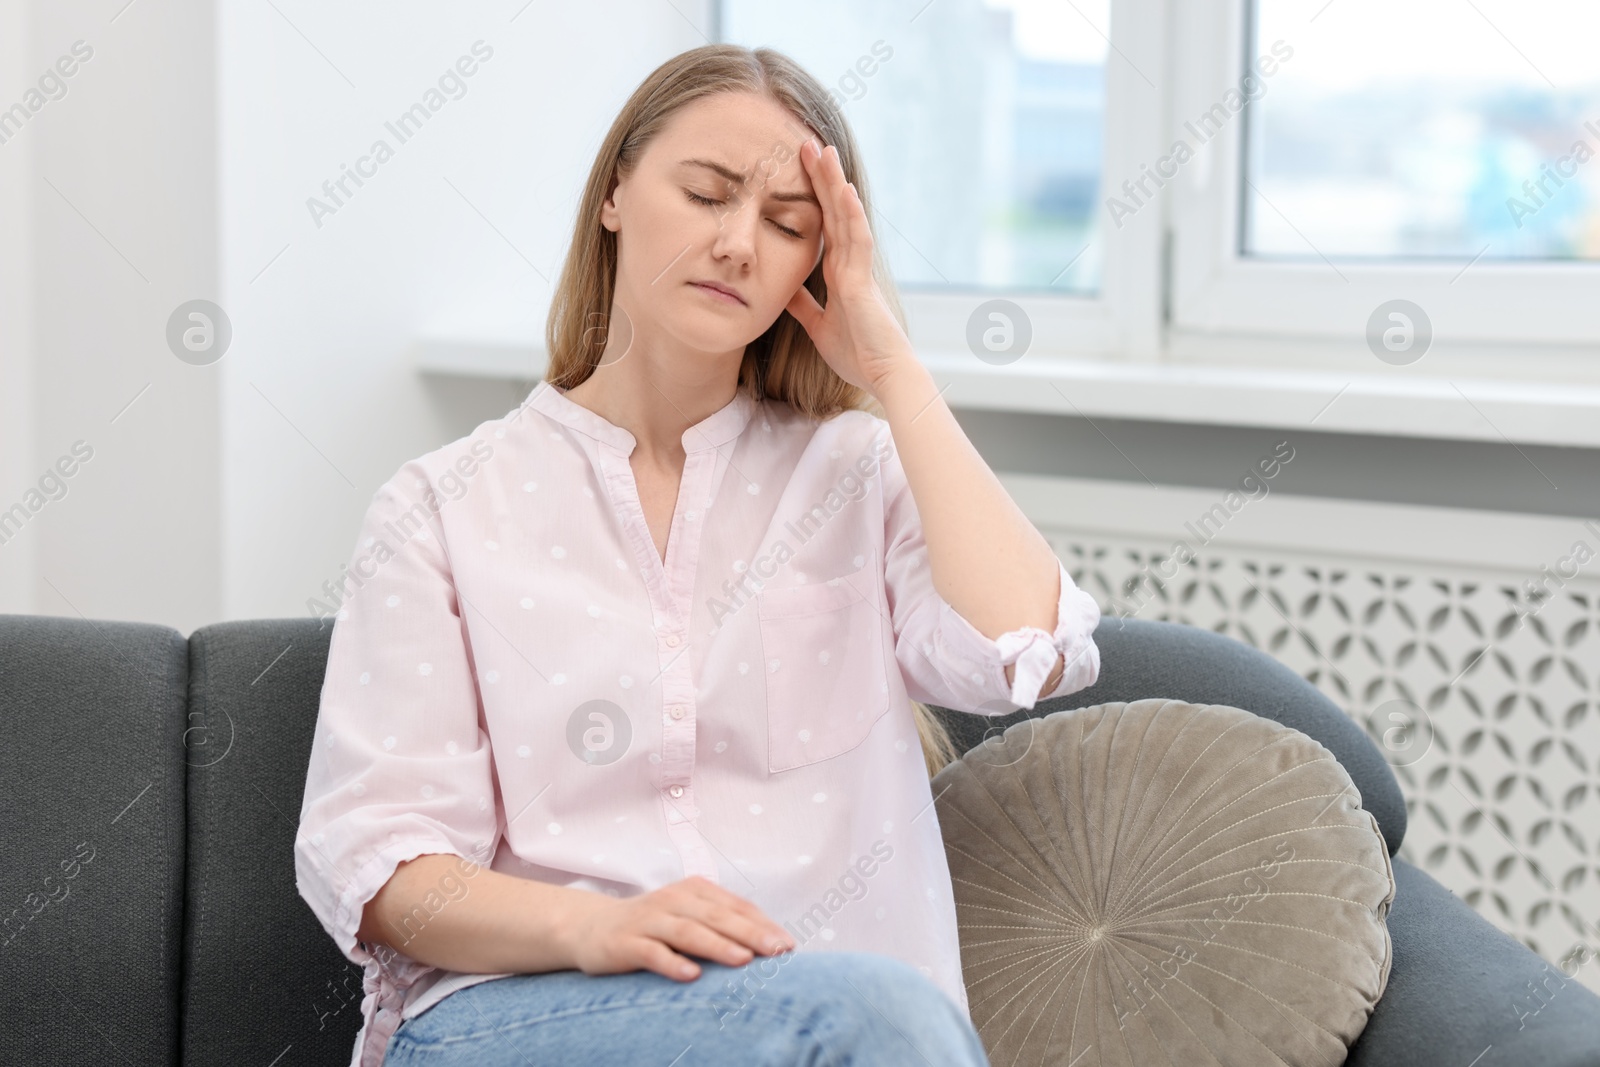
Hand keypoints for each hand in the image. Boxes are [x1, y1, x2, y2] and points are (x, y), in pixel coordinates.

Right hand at [561, 876, 794, 981]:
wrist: (592, 927)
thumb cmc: (654, 925)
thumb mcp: (689, 916)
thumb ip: (722, 925)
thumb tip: (770, 945)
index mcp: (695, 890)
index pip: (735, 907)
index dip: (763, 925)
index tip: (788, 946)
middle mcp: (673, 899)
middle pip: (717, 916)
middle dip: (750, 933)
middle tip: (777, 952)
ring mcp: (648, 920)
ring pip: (688, 931)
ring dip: (717, 945)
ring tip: (744, 960)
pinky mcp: (625, 942)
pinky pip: (651, 952)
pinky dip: (672, 963)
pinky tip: (692, 976)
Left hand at [785, 139, 916, 397]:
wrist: (882, 375)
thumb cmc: (857, 353)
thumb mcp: (817, 325)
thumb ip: (803, 305)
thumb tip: (783, 290)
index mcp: (838, 272)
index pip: (823, 225)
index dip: (812, 196)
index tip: (797, 168)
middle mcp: (850, 264)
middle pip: (833, 212)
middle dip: (820, 178)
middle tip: (806, 143)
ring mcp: (858, 269)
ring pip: (845, 217)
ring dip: (835, 184)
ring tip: (823, 151)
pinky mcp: (862, 282)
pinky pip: (858, 243)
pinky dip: (851, 216)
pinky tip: (844, 191)